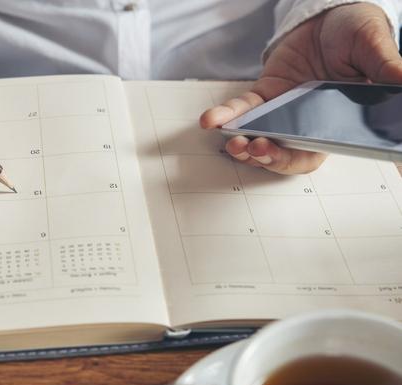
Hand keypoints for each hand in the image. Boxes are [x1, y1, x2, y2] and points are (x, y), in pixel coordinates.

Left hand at [200, 3, 401, 174]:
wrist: (330, 14)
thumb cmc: (358, 32)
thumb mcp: (375, 47)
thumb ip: (386, 69)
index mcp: (336, 122)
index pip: (316, 151)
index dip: (298, 159)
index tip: (284, 158)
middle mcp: (306, 123)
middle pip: (284, 152)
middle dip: (268, 157)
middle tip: (257, 150)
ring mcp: (282, 111)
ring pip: (259, 137)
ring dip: (244, 145)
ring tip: (235, 143)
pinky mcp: (264, 95)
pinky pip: (243, 109)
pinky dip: (226, 115)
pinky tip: (211, 120)